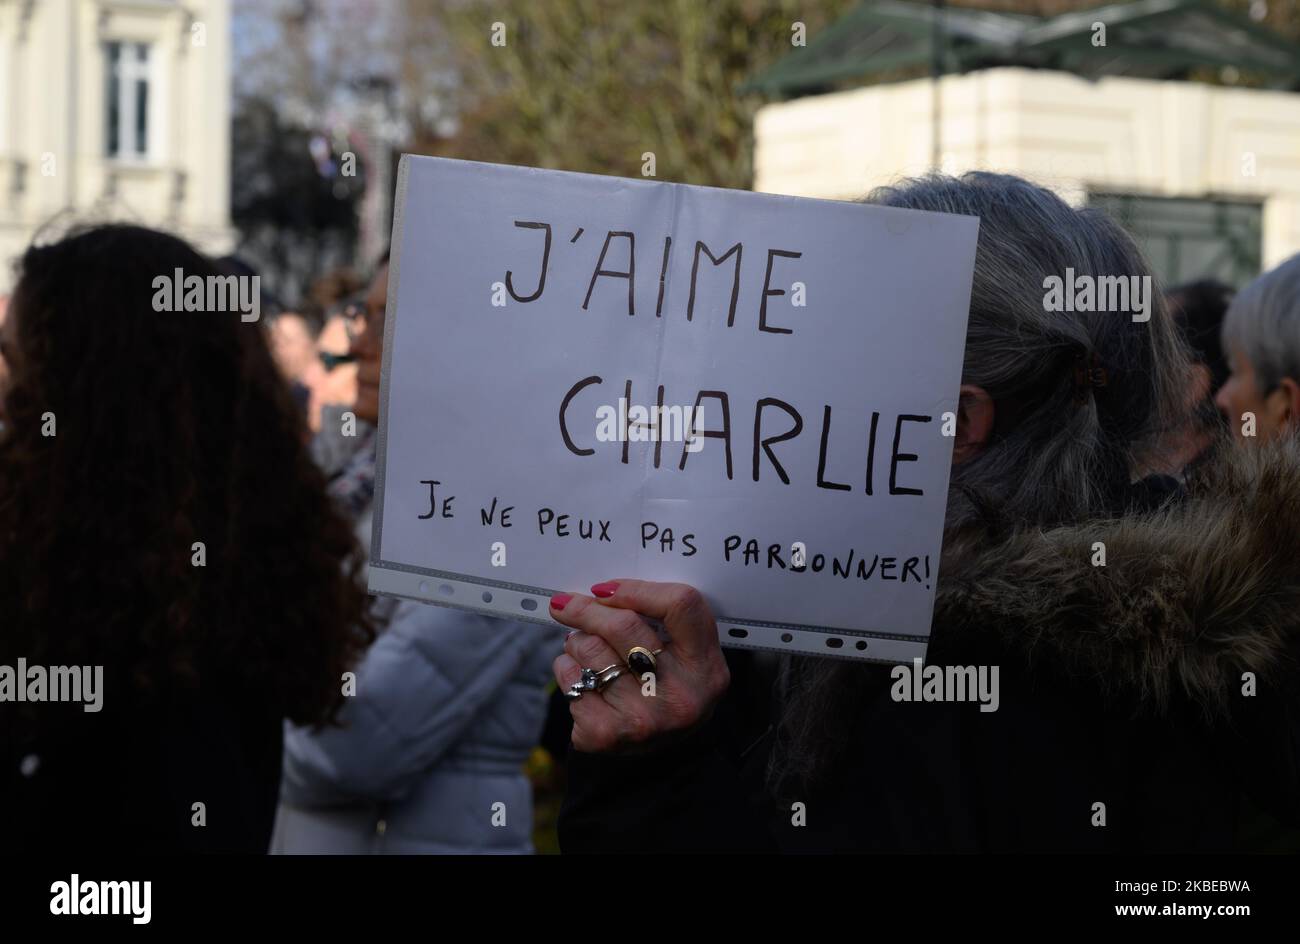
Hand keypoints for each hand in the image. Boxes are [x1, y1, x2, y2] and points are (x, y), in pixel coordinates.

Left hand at [549, 579, 730, 752]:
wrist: (661, 755)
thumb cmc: (667, 688)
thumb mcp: (686, 654)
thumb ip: (662, 618)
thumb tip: (602, 592)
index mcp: (707, 668)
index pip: (680, 605)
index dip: (637, 589)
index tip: (606, 589)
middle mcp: (680, 696)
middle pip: (623, 626)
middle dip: (587, 610)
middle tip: (566, 604)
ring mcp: (644, 719)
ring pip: (589, 649)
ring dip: (577, 643)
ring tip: (588, 652)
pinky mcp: (607, 735)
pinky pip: (569, 678)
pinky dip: (567, 670)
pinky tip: (581, 678)